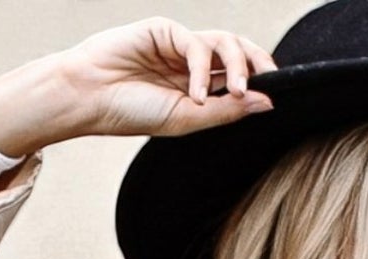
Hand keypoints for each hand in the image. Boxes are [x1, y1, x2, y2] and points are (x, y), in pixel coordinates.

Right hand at [61, 16, 276, 137]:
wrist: (90, 99)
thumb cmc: (131, 113)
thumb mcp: (187, 119)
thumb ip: (227, 110)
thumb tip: (268, 103)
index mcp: (198, 86)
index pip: (239, 75)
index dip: (260, 79)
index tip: (277, 94)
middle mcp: (191, 63)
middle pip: (237, 52)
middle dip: (258, 63)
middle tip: (269, 81)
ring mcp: (177, 44)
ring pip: (222, 42)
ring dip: (236, 66)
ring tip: (236, 91)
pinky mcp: (163, 29)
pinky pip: (195, 43)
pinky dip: (202, 69)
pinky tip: (196, 94)